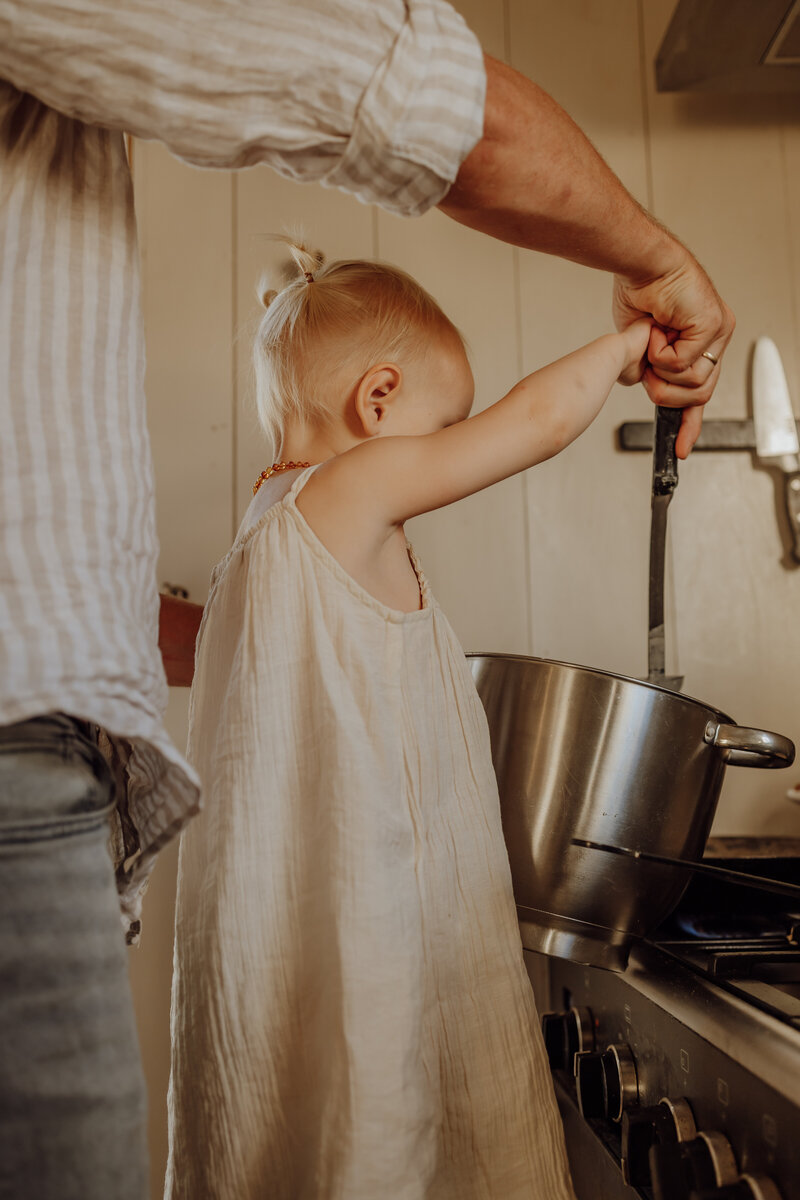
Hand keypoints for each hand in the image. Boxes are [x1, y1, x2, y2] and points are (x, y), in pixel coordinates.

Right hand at [613, 249, 734, 457]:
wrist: (641, 263)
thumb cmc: (641, 291)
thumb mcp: (640, 343)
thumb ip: (649, 368)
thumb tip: (645, 384)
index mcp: (702, 343)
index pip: (703, 392)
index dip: (689, 422)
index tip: (680, 447)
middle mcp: (716, 338)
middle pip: (700, 394)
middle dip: (665, 393)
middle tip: (647, 372)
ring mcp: (719, 331)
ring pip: (693, 383)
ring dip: (661, 370)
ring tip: (650, 343)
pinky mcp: (714, 325)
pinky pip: (685, 364)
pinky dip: (661, 354)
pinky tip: (656, 332)